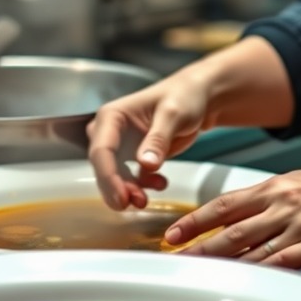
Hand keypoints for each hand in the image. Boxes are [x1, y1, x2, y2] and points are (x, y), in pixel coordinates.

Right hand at [86, 72, 213, 210]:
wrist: (199, 97)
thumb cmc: (184, 96)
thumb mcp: (173, 114)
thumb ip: (158, 138)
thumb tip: (145, 164)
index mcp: (111, 116)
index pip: (101, 151)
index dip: (108, 177)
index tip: (122, 198)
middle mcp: (109, 131)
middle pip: (104, 167)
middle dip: (118, 188)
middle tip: (137, 203)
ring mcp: (121, 145)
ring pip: (115, 176)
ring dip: (130, 190)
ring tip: (148, 199)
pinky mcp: (133, 156)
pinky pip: (131, 178)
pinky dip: (143, 186)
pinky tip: (161, 183)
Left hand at [163, 159, 300, 267]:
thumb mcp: (298, 183)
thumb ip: (271, 203)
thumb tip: (245, 223)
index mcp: (273, 187)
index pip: (224, 203)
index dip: (195, 220)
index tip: (172, 233)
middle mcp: (281, 204)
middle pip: (231, 229)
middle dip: (199, 247)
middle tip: (174, 261)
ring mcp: (299, 225)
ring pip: (253, 248)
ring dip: (224, 265)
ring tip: (201, 278)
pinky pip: (285, 262)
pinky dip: (263, 274)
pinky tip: (246, 285)